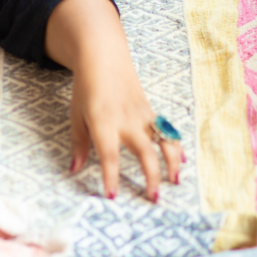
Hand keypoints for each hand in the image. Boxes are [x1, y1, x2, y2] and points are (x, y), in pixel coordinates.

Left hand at [45, 0, 182, 201]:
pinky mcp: (150, 111)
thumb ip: (79, 143)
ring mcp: (142, 115)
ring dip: (171, 163)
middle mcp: (126, 120)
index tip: (112, 195)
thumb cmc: (86, 88)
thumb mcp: (76, 114)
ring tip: (174, 182)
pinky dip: (175, 147)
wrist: (104, 58)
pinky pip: (166, 131)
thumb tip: (75, 169)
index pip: (108, 155)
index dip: (110, 176)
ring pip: (163, 141)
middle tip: (152, 197)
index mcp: (103, 122)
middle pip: (143, 152)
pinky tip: (181, 161)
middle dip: (149, 176)